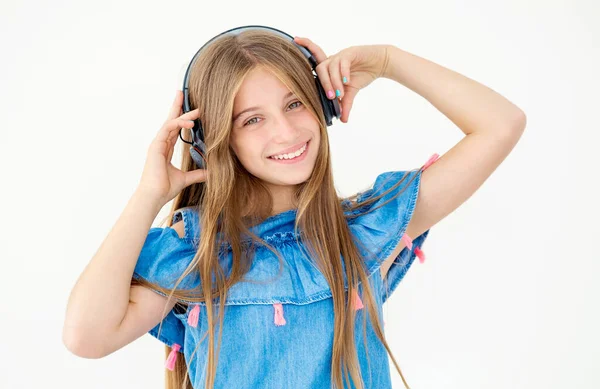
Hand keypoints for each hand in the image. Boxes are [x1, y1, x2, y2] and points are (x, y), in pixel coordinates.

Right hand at [137, 90, 207, 205]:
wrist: (154, 196)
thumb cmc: (165, 188)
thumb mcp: (186, 178)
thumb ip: (198, 174)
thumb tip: (211, 172)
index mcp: (165, 149)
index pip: (174, 128)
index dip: (181, 118)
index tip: (188, 109)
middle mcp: (161, 143)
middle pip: (170, 120)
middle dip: (176, 106)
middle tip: (182, 93)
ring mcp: (157, 143)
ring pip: (170, 122)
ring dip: (183, 114)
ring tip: (197, 111)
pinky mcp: (156, 145)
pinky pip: (168, 128)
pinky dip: (179, 123)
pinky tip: (190, 122)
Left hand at [293, 37, 389, 122]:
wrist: (381, 63)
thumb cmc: (363, 73)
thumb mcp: (352, 92)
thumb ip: (345, 104)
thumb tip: (343, 120)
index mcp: (330, 67)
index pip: (314, 60)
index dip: (305, 47)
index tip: (295, 39)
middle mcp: (333, 60)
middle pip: (320, 68)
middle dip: (324, 83)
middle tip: (332, 97)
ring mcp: (342, 55)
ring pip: (331, 67)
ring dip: (334, 82)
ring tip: (340, 94)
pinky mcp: (352, 53)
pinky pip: (343, 62)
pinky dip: (343, 73)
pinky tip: (347, 81)